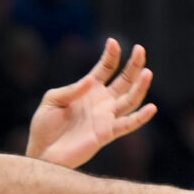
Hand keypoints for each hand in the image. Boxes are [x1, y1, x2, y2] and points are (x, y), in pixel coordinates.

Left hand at [27, 39, 154, 169]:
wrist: (42, 152)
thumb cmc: (44, 126)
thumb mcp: (52, 100)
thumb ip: (71, 90)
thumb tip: (91, 81)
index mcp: (89, 90)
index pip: (106, 68)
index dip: (111, 55)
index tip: (113, 42)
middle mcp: (102, 102)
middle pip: (124, 80)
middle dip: (134, 64)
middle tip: (140, 49)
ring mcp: (106, 117)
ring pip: (130, 99)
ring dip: (140, 87)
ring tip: (147, 72)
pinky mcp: (106, 133)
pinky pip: (127, 125)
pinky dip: (140, 118)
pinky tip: (151, 107)